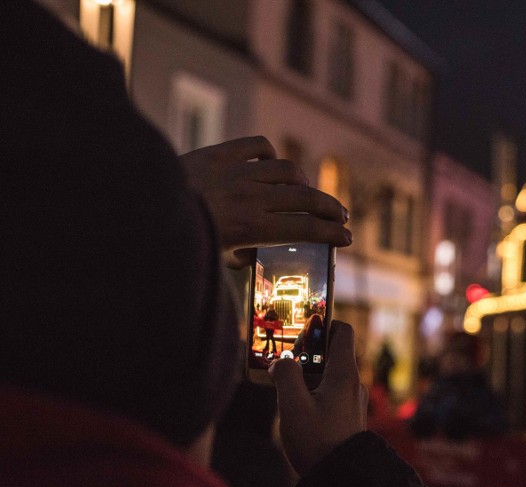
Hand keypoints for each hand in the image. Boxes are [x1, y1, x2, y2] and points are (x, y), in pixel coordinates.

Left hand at [178, 136, 350, 267]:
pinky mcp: (219, 153)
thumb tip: (251, 257)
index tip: (347, 238)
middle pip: (306, 198)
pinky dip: (270, 155)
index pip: (305, 229)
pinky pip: (258, 146)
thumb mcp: (211, 259)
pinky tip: (270, 166)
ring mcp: (234, 171)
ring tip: (307, 193)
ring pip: (287, 170)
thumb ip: (237, 258)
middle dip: (330, 209)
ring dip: (304, 183)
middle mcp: (249, 197)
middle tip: (342, 216)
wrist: (135, 208)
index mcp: (249, 228)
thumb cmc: (174, 241)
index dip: (332, 233)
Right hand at [270, 321, 367, 474]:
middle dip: (307, 352)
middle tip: (283, 357)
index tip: (302, 327)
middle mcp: (354, 384)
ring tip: (282, 382)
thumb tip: (281, 362)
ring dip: (307, 375)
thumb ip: (285, 375)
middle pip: (332, 354)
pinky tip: (294, 405)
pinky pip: (331, 394)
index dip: (323, 323)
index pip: (343, 332)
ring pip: (329, 376)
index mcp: (345, 374)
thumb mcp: (293, 405)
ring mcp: (353, 402)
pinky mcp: (348, 418)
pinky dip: (313, 392)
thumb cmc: (318, 441)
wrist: (341, 480)